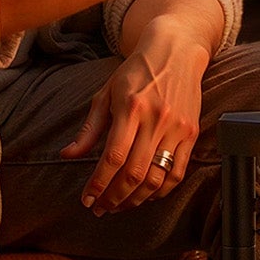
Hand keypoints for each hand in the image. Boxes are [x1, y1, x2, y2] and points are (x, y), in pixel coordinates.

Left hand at [64, 23, 208, 213]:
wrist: (177, 51)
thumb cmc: (136, 71)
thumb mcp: (106, 93)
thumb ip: (90, 128)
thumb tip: (68, 155)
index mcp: (131, 108)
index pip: (113, 157)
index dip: (98, 183)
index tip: (87, 198)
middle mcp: (157, 120)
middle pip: (134, 172)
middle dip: (114, 197)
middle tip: (100, 208)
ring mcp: (177, 128)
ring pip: (157, 177)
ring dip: (136, 198)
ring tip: (119, 205)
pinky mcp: (192, 134)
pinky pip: (177, 171)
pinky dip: (161, 190)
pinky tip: (146, 195)